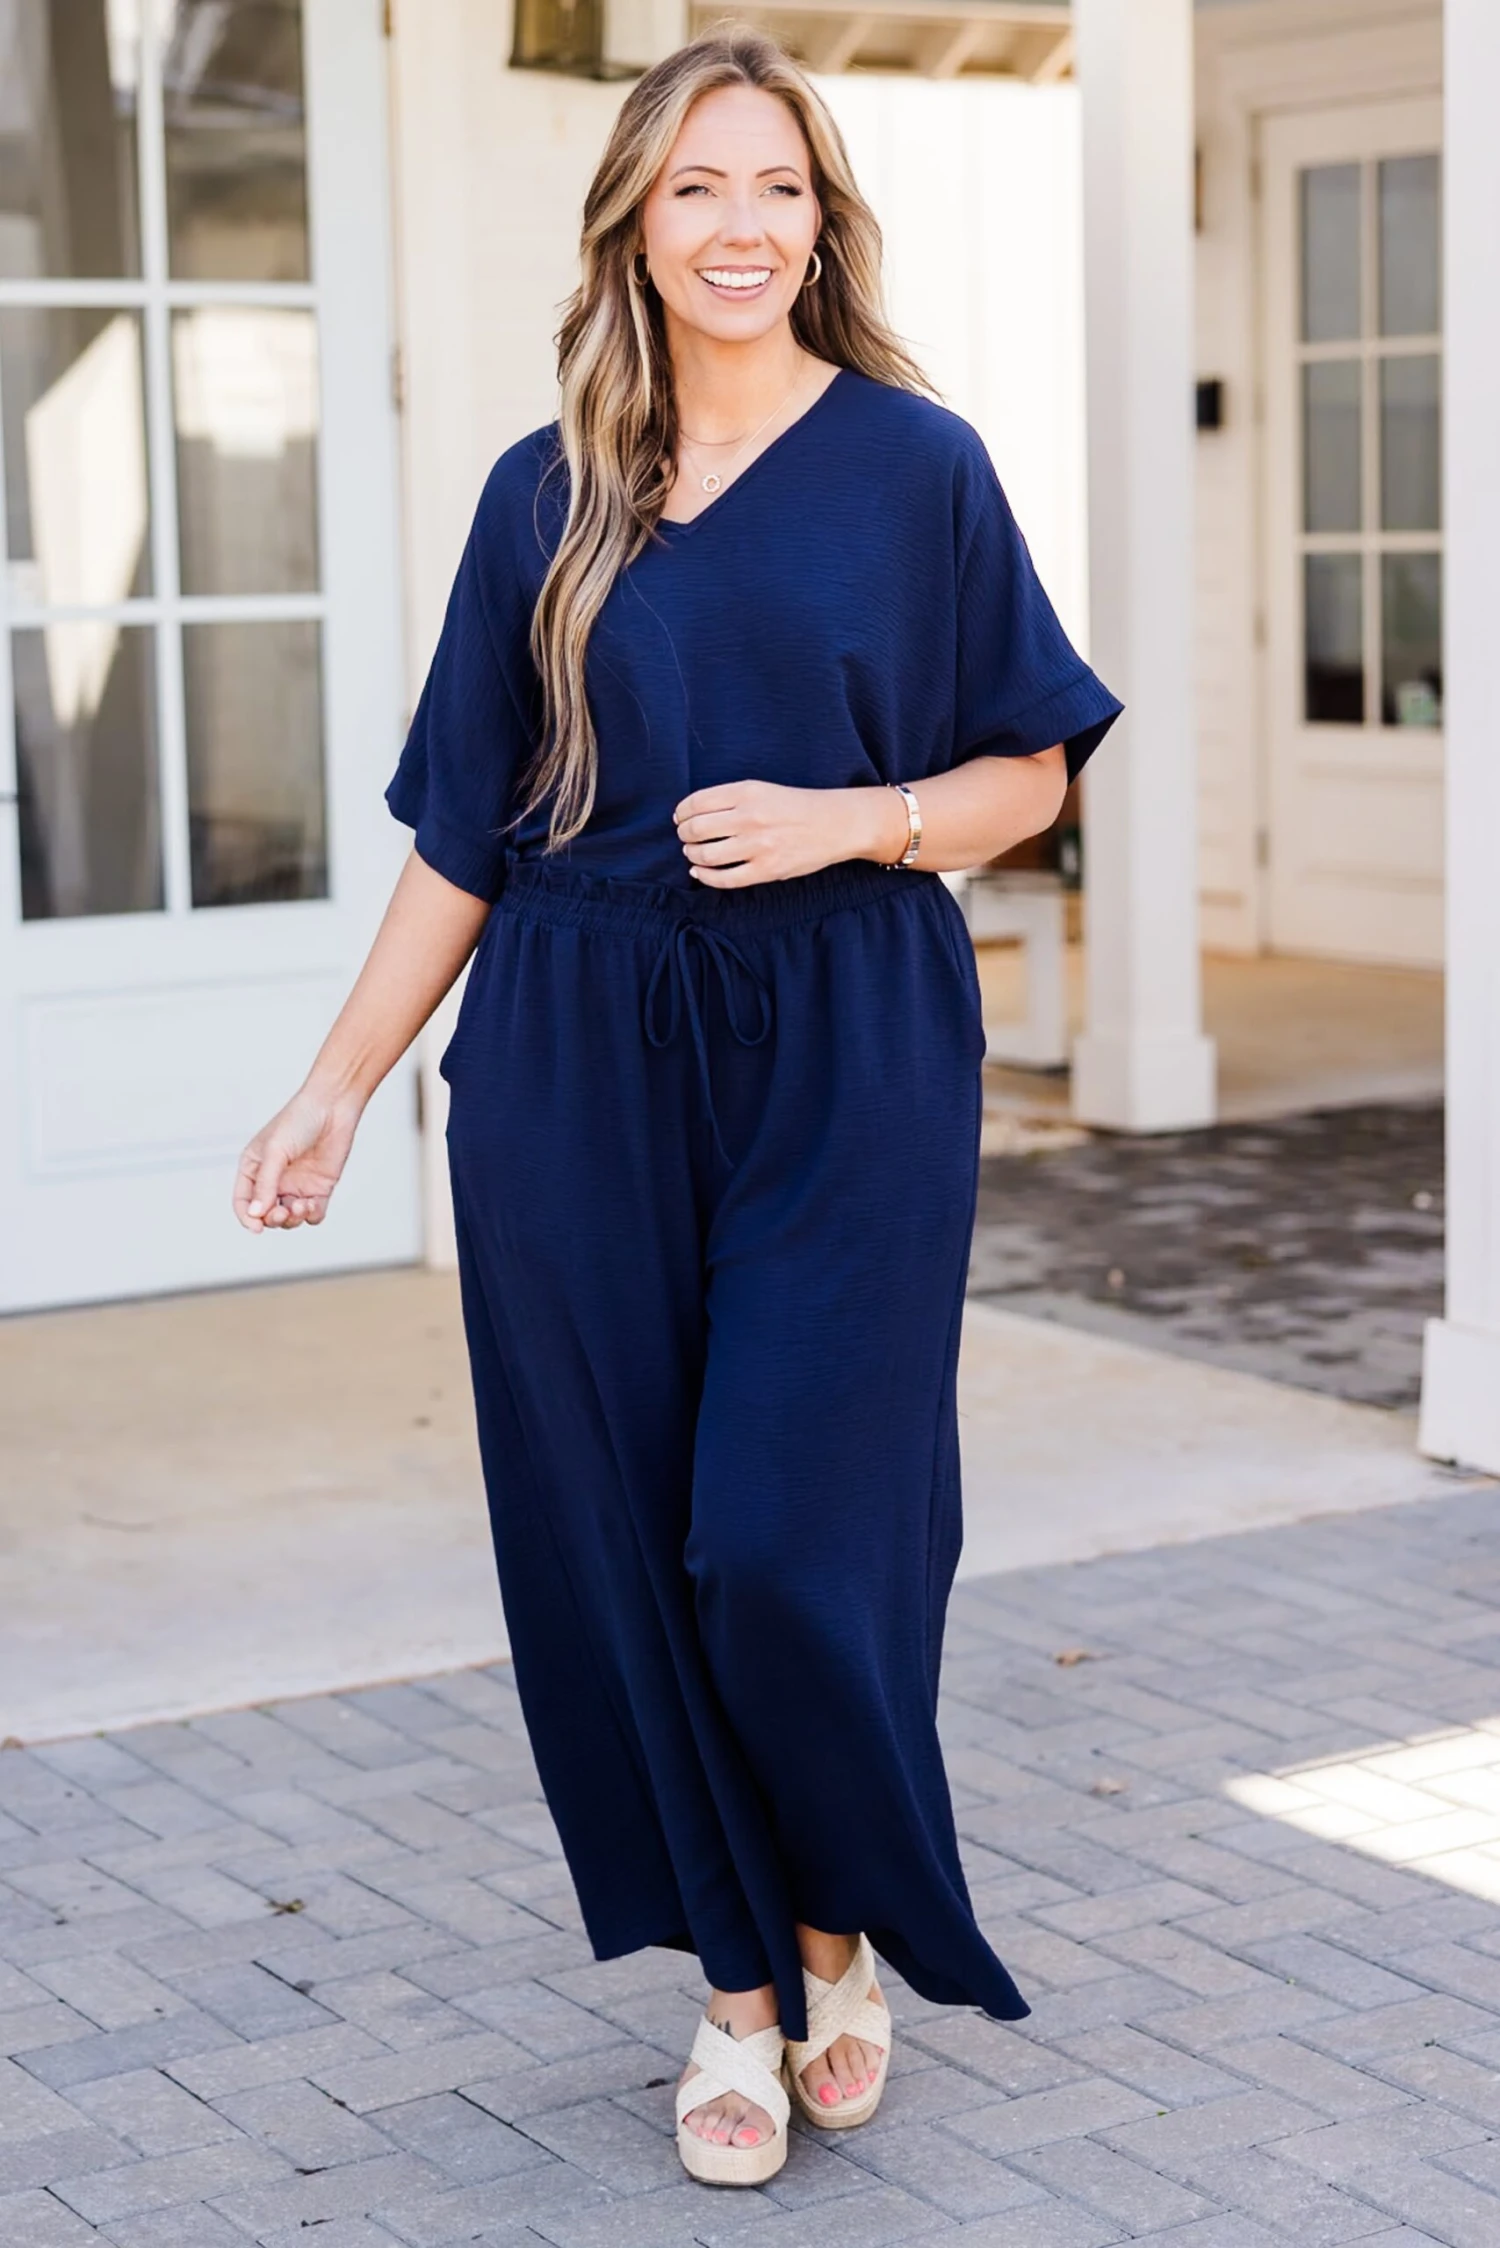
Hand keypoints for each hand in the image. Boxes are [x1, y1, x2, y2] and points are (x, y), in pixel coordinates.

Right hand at [232, 1084, 362, 1233]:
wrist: (334, 1106)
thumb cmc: (299, 1120)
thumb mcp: (275, 1151)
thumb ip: (265, 1184)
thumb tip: (255, 1214)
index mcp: (254, 1168)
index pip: (243, 1202)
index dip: (247, 1218)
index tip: (257, 1227)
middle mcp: (274, 1180)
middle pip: (266, 1215)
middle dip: (272, 1220)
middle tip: (282, 1212)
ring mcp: (297, 1185)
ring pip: (289, 1219)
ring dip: (293, 1219)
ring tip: (301, 1205)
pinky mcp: (319, 1188)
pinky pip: (313, 1214)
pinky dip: (311, 1215)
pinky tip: (312, 1204)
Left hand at [674, 780, 904, 886]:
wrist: (836, 824)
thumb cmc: (797, 806)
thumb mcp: (763, 789)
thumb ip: (730, 800)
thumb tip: (691, 815)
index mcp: (747, 792)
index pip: (697, 803)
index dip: (682, 812)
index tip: (680, 818)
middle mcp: (750, 818)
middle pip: (696, 829)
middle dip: (684, 835)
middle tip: (685, 837)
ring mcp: (758, 846)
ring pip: (705, 855)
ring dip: (692, 855)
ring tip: (693, 854)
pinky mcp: (766, 870)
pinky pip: (725, 879)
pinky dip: (705, 877)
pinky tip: (700, 873)